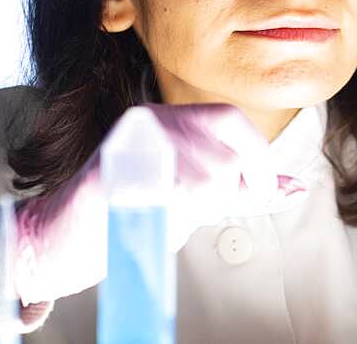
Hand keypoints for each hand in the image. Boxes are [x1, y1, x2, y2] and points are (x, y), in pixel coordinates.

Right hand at [11, 102, 306, 304]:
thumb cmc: (132, 216)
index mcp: (167, 117)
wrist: (59, 240)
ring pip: (202, 180)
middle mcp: (146, 121)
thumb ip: (244, 189)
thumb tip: (297, 187)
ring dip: (198, 209)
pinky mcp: (107, 180)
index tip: (257, 191)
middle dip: (229, 191)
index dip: (256, 158)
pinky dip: (172, 216)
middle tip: (203, 207)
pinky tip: (154, 216)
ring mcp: (125, 147)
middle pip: (222, 154)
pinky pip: (167, 198)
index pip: (231, 120)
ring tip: (168, 211)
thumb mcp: (197, 195)